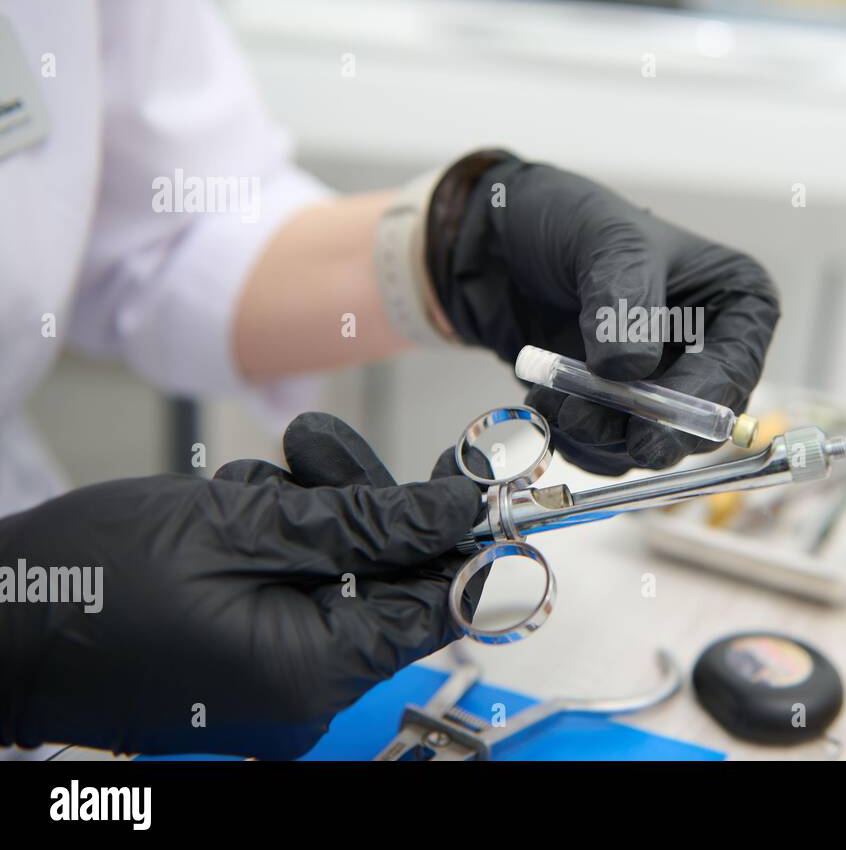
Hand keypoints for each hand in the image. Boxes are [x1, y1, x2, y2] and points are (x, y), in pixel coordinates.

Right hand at [0, 413, 484, 758]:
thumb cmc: (89, 580)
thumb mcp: (245, 525)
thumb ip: (366, 523)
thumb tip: (453, 513)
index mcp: (315, 672)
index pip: (436, 604)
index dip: (454, 535)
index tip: (462, 476)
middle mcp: (303, 689)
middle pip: (383, 578)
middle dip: (358, 505)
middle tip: (316, 450)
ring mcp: (271, 675)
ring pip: (335, 569)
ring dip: (304, 511)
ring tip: (241, 484)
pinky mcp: (244, 652)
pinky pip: (292, 583)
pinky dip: (270, 536)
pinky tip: (222, 510)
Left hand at [426, 151, 780, 473]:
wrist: (496, 245)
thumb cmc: (565, 221)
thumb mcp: (604, 241)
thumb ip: (623, 299)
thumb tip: (631, 369)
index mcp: (735, 300)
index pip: (737, 366)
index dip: (700, 401)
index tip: (652, 425)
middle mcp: (709, 349)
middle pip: (700, 419)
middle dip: (643, 428)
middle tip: (589, 423)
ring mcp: (663, 384)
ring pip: (652, 441)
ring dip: (600, 434)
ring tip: (552, 400)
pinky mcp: (621, 410)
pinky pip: (613, 451)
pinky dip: (579, 440)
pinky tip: (546, 402)